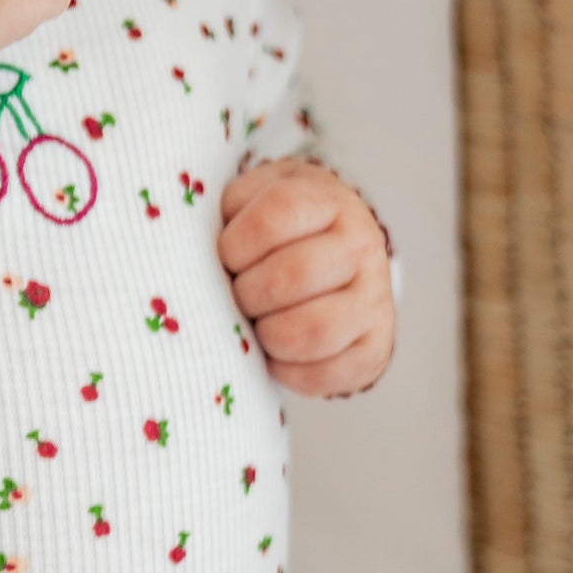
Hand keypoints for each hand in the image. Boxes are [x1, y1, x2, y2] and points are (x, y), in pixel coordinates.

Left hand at [216, 157, 395, 398]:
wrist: (337, 254)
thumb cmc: (278, 229)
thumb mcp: (255, 199)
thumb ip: (229, 211)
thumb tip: (197, 252)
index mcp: (329, 201)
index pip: (275, 217)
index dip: (235, 243)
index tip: (228, 257)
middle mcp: (361, 246)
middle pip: (293, 275)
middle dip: (247, 293)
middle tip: (238, 296)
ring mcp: (375, 300)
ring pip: (313, 330)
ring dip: (267, 335)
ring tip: (256, 325)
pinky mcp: (374, 348)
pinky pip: (326, 374)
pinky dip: (287, 371)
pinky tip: (274, 353)